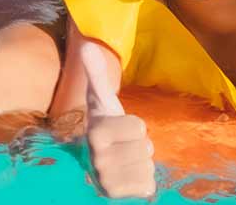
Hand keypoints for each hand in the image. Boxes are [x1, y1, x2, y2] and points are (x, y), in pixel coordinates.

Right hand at [81, 41, 155, 198]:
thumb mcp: (102, 101)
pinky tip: (127, 177)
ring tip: (124, 160)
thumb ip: (96, 74)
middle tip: (122, 147)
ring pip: (148, 166)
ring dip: (141, 163)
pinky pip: (148, 185)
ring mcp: (108, 182)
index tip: (118, 130)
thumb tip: (87, 45)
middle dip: (139, 145)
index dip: (134, 126)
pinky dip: (143, 181)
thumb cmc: (105, 127)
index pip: (139, 127)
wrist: (96, 161)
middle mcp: (99, 161)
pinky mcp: (120, 197)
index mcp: (96, 134)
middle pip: (146, 147)